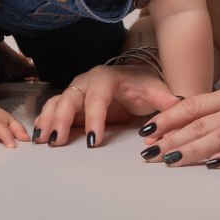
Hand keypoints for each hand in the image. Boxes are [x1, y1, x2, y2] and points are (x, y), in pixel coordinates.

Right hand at [33, 65, 180, 146]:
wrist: (132, 78)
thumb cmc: (141, 86)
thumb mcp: (155, 91)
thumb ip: (166, 100)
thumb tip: (180, 105)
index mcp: (106, 78)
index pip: (98, 97)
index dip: (94, 118)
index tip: (94, 140)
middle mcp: (86, 82)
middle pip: (70, 98)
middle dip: (62, 119)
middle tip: (58, 141)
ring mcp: (76, 92)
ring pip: (56, 103)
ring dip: (48, 120)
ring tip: (42, 140)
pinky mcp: (69, 103)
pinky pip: (52, 109)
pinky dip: (44, 121)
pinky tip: (39, 136)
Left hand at [137, 82, 219, 167]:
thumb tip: (196, 123)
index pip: (193, 105)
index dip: (167, 118)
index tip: (147, 131)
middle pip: (200, 123)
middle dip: (170, 139)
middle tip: (147, 153)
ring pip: (217, 137)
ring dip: (190, 150)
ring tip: (169, 161)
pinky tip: (211, 166)